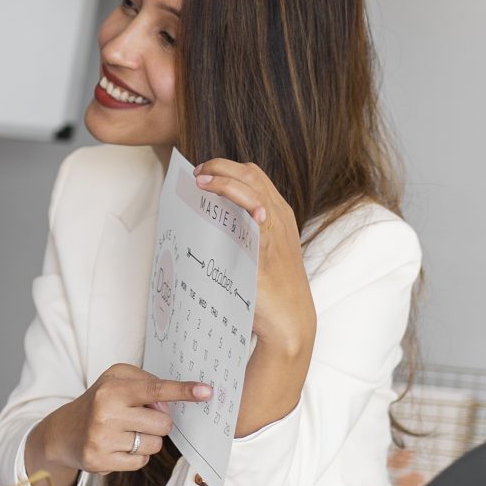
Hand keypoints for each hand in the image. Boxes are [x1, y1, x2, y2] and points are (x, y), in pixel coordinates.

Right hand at [39, 363, 211, 479]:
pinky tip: (119, 447)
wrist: (64, 432)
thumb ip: (147, 384)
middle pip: (162, 423)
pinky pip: (141, 462)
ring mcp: (102, 439)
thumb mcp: (116, 380)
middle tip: (140, 418)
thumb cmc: (99, 402)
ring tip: (126, 433)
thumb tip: (169, 404)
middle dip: (159, 422)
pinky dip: (136, 455)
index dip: (182, 390)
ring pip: (154, 445)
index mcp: (111, 389)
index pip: (155, 389)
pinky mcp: (100, 461)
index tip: (205, 391)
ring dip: (147, 440)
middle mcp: (105, 413)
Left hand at [192, 159, 316, 359]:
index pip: (254, 176)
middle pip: (252, 174)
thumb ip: (237, 233)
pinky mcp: (268, 246)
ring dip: (224, 178)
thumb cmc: (268, 289)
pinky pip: (257, 213)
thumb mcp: (253, 252)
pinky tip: (221, 196)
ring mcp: (277, 229)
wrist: (288, 319)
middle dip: (221, 166)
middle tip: (197, 173)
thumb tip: (205, 222)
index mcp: (277, 215)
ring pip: (253, 186)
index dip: (227, 168)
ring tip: (201, 181)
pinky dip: (241, 200)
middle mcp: (280, 216)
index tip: (203, 173)